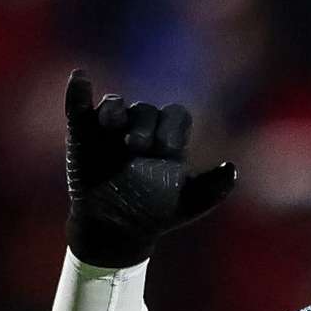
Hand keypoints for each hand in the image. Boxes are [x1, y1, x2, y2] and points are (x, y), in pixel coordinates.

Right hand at [64, 71, 238, 267]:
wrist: (115, 231)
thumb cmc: (155, 216)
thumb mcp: (188, 206)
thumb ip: (213, 188)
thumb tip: (232, 168)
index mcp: (168, 139)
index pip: (176, 116)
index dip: (173, 127)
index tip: (168, 150)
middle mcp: (141, 128)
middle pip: (146, 110)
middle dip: (145, 125)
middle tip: (138, 148)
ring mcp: (111, 130)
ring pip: (115, 105)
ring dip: (115, 110)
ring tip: (113, 125)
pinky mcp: (82, 134)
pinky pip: (79, 108)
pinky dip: (78, 92)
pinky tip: (81, 79)